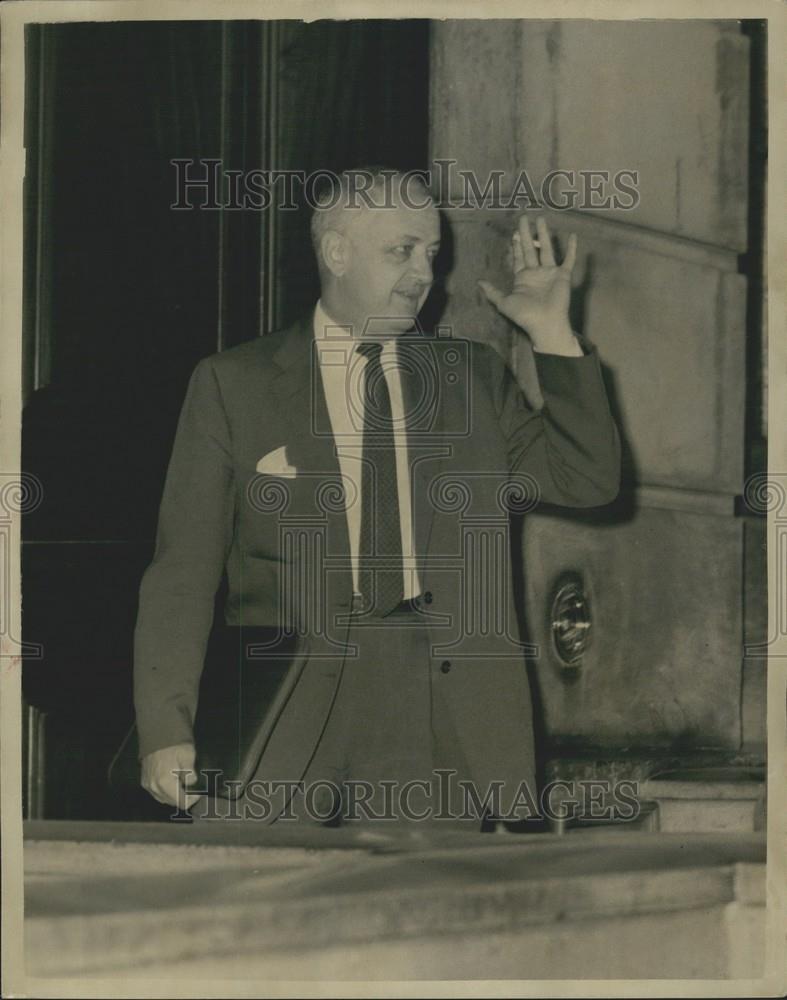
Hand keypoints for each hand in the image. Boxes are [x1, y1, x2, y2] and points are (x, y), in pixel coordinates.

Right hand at [140, 742, 200, 809]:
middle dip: (183, 798)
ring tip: (181, 786)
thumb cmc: (173, 744)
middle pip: (171, 802)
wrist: (157, 735)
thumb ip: (190, 774)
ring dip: (173, 796)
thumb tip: (191, 783)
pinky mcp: (144, 781)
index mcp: (165, 782)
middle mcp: (154, 786)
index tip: (197, 795)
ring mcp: (148, 784)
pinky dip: (164, 792)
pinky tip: (171, 784)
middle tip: (191, 790)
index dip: (191, 800)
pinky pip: (155, 793)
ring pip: (163, 799)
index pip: (180, 802)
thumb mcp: (188, 756)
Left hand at [478, 215, 580, 354]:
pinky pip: (568, 259)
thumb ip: (492, 292)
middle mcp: (536, 273)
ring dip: (544, 234)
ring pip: (547, 248)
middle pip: (531, 248)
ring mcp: (550, 273)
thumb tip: (479, 282)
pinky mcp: (562, 275)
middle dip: (527, 233)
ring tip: (541, 219)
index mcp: (522, 278)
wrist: (545, 323)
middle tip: (524, 218)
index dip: (516, 245)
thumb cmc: (525, 314)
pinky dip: (571, 248)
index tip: (515, 232)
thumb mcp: (503, 303)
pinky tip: (572, 236)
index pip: (519, 257)